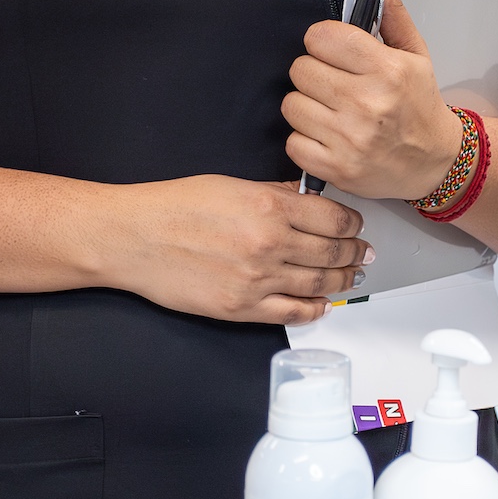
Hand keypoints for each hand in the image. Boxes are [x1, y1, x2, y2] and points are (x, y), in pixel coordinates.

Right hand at [103, 176, 372, 325]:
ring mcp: (258, 280)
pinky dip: (315, 309)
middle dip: (355, 254)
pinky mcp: (242, 308)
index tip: (356, 227)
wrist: (134, 238)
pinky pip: (293, 313)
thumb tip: (303, 200)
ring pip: (320, 284)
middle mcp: (270, 244)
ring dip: (342, 281)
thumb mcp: (230, 185)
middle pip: (333, 252)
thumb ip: (272, 194)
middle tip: (364, 254)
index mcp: (269, 206)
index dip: (353, 224)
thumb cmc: (173, 207)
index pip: (334, 218)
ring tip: (352, 278)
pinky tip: (323, 304)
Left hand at [282, 0, 462, 199]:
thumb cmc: (419, 104)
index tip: (334, 52)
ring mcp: (350, 139)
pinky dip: (305, 139)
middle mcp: (367, 104)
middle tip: (333, 83)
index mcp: (387, 70)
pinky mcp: (336, 169)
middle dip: (313, 73)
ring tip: (330, 110)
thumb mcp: (414, 53)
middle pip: (300, 69)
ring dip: (306, 106)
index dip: (322, 42)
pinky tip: (328, 136)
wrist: (434, 162)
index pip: (322, 37)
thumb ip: (389, 10)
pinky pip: (292, 142)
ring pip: (291, 105)